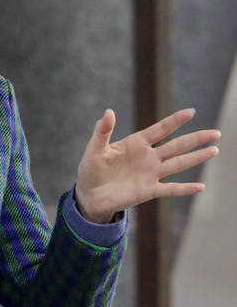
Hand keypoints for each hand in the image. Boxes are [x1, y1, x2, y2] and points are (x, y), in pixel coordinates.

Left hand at [74, 107, 219, 223]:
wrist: (89, 195)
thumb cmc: (91, 170)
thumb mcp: (94, 149)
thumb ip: (102, 132)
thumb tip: (108, 111)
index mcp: (136, 144)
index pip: (160, 129)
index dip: (174, 121)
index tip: (191, 111)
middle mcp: (148, 157)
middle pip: (176, 145)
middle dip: (196, 138)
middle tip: (215, 132)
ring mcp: (151, 174)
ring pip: (178, 164)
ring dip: (196, 158)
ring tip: (214, 150)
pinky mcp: (149, 191)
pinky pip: (170, 189)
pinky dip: (185, 189)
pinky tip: (200, 187)